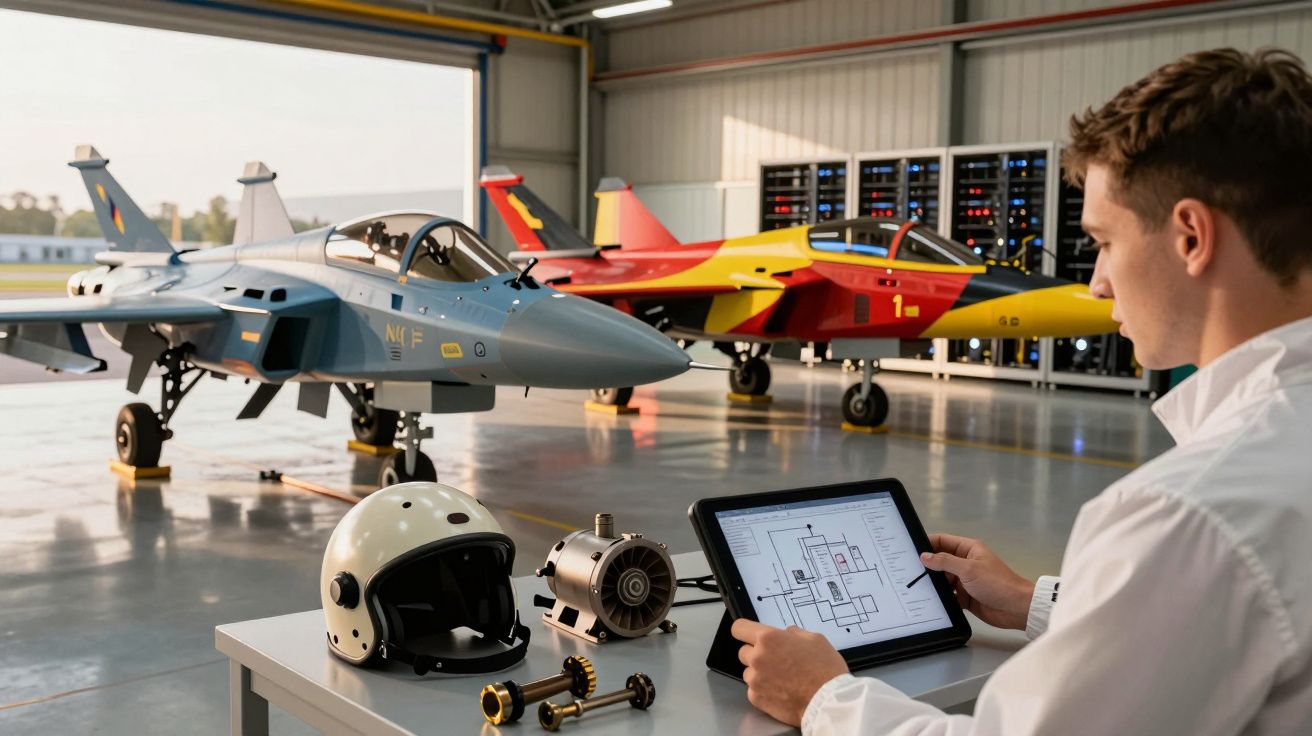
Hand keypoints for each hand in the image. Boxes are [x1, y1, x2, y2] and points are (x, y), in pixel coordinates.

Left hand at [731, 619, 848, 725]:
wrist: (828, 702)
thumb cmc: (825, 670)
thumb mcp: (815, 640)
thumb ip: (795, 633)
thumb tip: (788, 633)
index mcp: (769, 639)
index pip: (739, 628)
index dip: (744, 630)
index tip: (748, 634)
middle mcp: (758, 658)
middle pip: (743, 652)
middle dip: (756, 654)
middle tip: (775, 660)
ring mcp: (755, 679)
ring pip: (748, 672)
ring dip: (759, 673)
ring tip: (780, 678)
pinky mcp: (756, 698)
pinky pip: (753, 690)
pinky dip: (763, 690)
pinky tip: (780, 691)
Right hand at [920, 533, 1035, 630]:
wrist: (1016, 608)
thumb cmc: (997, 583)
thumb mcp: (969, 569)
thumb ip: (945, 562)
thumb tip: (924, 556)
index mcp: (968, 549)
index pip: (943, 541)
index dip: (927, 543)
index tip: (910, 548)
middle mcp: (965, 563)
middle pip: (940, 560)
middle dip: (926, 565)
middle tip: (907, 569)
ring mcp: (964, 580)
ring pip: (942, 579)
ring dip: (932, 582)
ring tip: (912, 585)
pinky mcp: (964, 597)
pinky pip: (947, 595)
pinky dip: (939, 597)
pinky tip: (926, 599)